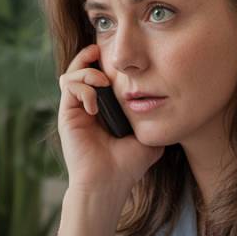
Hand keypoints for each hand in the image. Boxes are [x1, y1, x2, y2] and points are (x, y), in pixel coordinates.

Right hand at [58, 44, 163, 196]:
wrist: (108, 184)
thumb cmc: (127, 166)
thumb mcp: (148, 139)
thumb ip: (153, 121)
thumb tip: (170, 108)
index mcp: (104, 110)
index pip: (99, 77)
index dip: (105, 62)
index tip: (120, 59)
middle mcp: (87, 108)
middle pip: (81, 69)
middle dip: (89, 56)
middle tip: (100, 51)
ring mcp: (76, 111)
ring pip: (71, 75)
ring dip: (86, 71)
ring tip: (102, 82)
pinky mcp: (67, 116)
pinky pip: (68, 87)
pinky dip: (82, 88)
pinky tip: (95, 106)